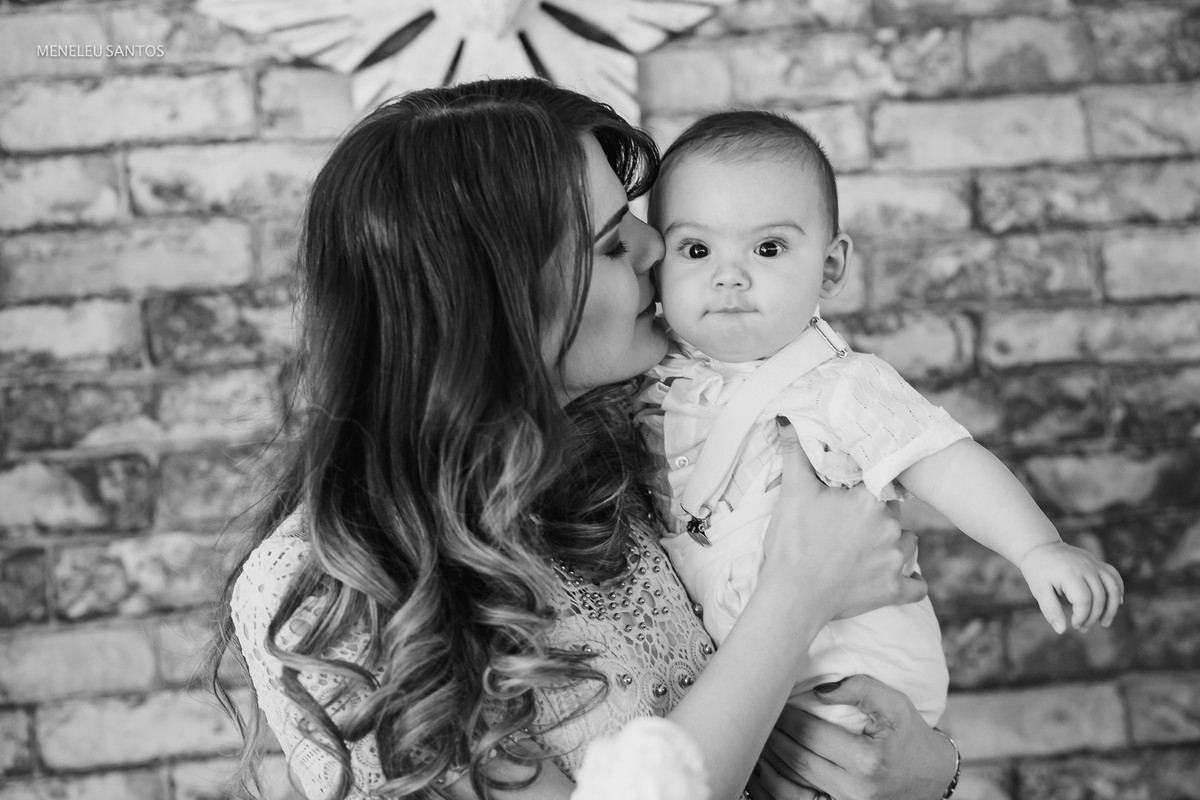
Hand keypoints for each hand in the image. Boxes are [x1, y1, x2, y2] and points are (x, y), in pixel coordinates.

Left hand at [757, 675, 955, 799]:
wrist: (931, 778)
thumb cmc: (910, 737)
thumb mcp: (895, 705)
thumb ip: (860, 689)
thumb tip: (819, 690)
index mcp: (868, 761)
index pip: (812, 735)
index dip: (786, 718)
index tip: (771, 702)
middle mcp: (855, 790)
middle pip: (797, 761)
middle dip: (772, 737)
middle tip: (756, 717)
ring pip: (791, 788)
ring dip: (767, 764)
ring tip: (754, 742)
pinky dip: (774, 789)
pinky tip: (761, 771)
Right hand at [759, 418, 926, 623]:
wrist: (792, 595)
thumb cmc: (792, 542)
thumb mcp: (793, 493)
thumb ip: (796, 454)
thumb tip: (786, 420)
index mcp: (869, 500)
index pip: (881, 483)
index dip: (867, 488)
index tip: (854, 495)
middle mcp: (890, 526)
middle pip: (893, 512)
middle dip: (877, 517)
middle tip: (850, 526)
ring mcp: (896, 560)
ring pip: (908, 543)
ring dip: (894, 545)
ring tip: (867, 550)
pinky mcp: (895, 590)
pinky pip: (917, 585)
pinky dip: (909, 581)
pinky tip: (897, 578)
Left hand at [1019, 541, 1123, 632]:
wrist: (1041, 548)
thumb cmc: (1039, 571)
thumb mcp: (1039, 590)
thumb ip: (1050, 610)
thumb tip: (1062, 630)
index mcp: (1069, 574)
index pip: (1084, 601)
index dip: (1082, 617)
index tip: (1073, 625)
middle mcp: (1086, 567)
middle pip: (1099, 597)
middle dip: (1093, 617)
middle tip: (1082, 628)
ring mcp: (1094, 563)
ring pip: (1113, 588)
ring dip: (1112, 608)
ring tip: (1104, 623)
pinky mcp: (1098, 563)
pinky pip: (1115, 578)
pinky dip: (1118, 592)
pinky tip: (1115, 605)